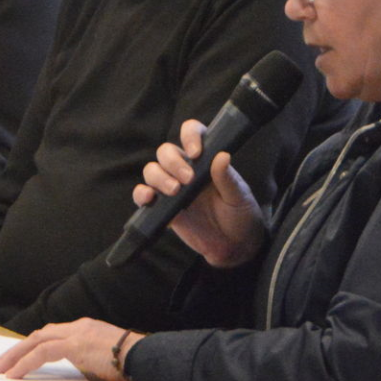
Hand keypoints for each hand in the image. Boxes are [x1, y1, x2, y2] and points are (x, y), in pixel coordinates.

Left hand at [0, 318, 135, 380]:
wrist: (145, 358)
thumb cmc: (133, 364)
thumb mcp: (106, 359)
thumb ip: (90, 360)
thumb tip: (79, 371)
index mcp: (86, 329)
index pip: (51, 334)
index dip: (31, 345)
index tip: (17, 356)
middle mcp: (78, 327)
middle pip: (38, 335)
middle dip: (16, 349)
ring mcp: (76, 334)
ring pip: (35, 342)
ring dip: (14, 356)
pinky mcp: (74, 345)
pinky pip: (41, 353)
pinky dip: (25, 363)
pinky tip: (14, 375)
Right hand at [131, 119, 266, 268]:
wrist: (233, 246)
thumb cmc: (240, 215)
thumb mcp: (239, 196)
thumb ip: (227, 178)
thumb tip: (222, 155)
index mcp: (205, 159)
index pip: (192, 133)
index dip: (189, 136)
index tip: (195, 153)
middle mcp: (186, 169)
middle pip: (165, 151)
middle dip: (173, 162)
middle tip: (187, 179)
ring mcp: (172, 187)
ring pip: (152, 170)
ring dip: (158, 177)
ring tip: (174, 191)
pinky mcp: (162, 207)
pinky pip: (142, 195)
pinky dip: (141, 194)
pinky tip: (149, 198)